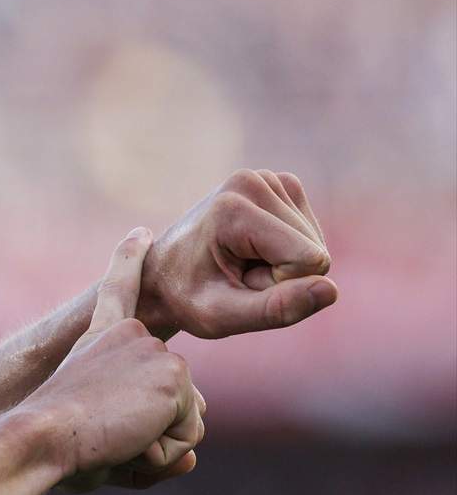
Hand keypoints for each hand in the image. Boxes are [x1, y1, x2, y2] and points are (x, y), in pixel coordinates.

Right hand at [32, 228, 205, 491]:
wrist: (38, 436)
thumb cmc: (50, 447)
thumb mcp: (98, 444)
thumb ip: (147, 451)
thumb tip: (192, 462)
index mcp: (98, 339)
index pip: (118, 293)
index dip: (129, 263)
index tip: (140, 234)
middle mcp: (131, 336)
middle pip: (173, 395)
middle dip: (150, 432)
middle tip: (102, 431)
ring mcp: (157, 354)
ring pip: (184, 422)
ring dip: (152, 446)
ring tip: (110, 436)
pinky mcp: (174, 378)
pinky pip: (185, 438)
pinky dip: (158, 453)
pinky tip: (125, 438)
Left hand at [135, 170, 337, 338]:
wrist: (163, 274)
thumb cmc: (186, 299)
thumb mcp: (221, 317)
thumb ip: (275, 308)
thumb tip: (331, 291)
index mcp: (234, 207)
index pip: (306, 261)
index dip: (277, 285)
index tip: (235, 283)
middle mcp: (255, 180)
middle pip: (314, 251)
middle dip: (281, 276)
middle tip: (236, 276)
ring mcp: (270, 178)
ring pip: (316, 244)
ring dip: (283, 265)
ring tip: (240, 264)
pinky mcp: (282, 185)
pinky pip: (312, 235)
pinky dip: (287, 251)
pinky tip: (252, 252)